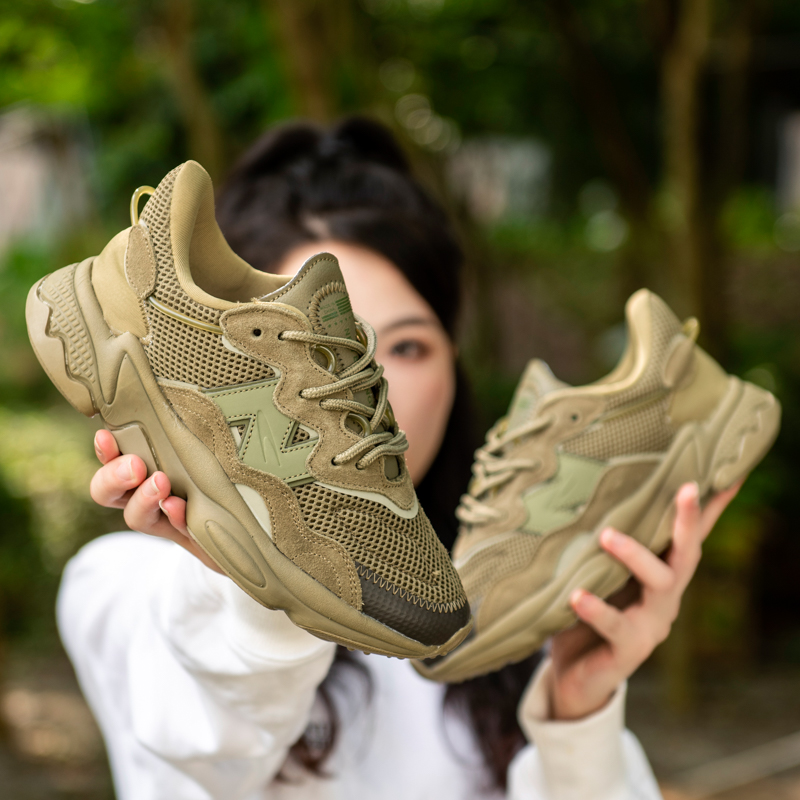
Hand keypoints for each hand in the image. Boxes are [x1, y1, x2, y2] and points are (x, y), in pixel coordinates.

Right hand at [90, 430, 221, 571]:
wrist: (240, 526)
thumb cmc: (218, 477)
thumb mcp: (204, 452)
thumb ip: (186, 443)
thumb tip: (176, 422)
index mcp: (144, 471)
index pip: (112, 461)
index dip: (105, 451)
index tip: (104, 436)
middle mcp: (146, 498)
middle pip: (107, 493)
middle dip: (113, 478)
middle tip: (135, 466)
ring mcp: (167, 521)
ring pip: (135, 517)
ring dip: (144, 498)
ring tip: (160, 482)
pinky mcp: (190, 538)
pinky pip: (177, 531)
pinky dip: (176, 518)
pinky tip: (179, 507)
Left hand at [549, 481, 740, 720]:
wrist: (579, 674)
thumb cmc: (595, 607)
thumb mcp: (601, 570)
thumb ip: (607, 542)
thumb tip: (600, 493)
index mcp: (663, 572)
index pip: (691, 535)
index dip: (711, 506)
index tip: (730, 472)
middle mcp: (666, 595)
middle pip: (687, 553)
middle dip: (689, 520)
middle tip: (687, 489)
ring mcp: (652, 624)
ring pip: (658, 584)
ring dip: (634, 555)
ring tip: (605, 535)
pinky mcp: (628, 649)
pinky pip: (615, 626)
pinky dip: (596, 609)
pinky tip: (576, 596)